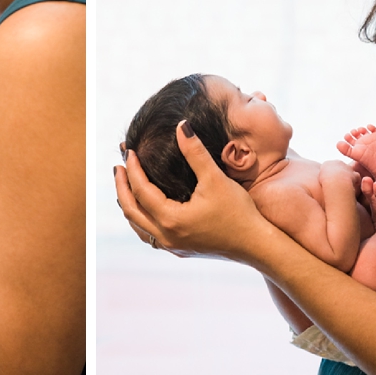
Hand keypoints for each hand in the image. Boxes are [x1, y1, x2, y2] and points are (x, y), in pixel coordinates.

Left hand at [114, 120, 266, 260]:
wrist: (257, 244)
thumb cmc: (239, 212)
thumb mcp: (215, 178)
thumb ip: (195, 151)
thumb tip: (181, 125)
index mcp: (170, 219)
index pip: (140, 190)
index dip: (132, 169)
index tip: (129, 151)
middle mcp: (166, 236)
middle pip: (131, 210)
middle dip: (122, 187)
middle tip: (118, 166)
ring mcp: (172, 246)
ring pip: (138, 225)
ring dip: (129, 204)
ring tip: (126, 184)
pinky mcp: (181, 249)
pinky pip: (150, 234)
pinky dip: (141, 218)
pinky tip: (147, 207)